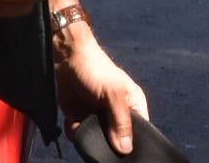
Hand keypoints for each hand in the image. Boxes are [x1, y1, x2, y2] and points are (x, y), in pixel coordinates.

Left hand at [53, 26, 148, 154]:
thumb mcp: (112, 93)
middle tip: (97, 131)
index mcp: (134, 106)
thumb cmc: (95, 68)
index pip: (141, 134)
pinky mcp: (82, 119)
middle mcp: (117, 115)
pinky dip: (75, 131)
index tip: (120, 150)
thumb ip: (120, 121)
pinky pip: (81, 136)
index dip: (134, 145)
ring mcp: (99, 118)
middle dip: (107, 144)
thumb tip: (125, 149)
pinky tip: (73, 118)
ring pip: (97, 142)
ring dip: (88, 137)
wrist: (67, 57)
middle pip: (118, 142)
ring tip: (82, 120)